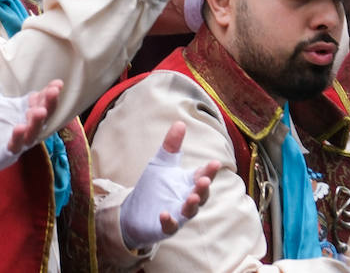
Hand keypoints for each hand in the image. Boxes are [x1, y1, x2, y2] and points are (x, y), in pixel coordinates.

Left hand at [0, 37, 62, 190]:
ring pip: (31, 134)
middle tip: (54, 92)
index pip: (37, 101)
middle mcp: (18, 126)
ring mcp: (11, 142)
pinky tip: (18, 128)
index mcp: (15, 111)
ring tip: (39, 111)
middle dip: (49, 105)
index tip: (57, 83)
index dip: (49, 94)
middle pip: (40, 117)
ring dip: (36, 123)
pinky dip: (17, 139)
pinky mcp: (0, 155)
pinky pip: (13, 148)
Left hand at [119, 121, 220, 250]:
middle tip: (204, 180)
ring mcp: (178, 214)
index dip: (209, 171)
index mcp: (188, 183)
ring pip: (190, 212)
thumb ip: (171, 146)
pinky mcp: (165, 227)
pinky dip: (169, 221)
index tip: (214, 163)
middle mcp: (187, 199)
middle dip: (203, 188)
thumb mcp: (162, 163)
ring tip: (192, 198)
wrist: (135, 211)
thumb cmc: (154, 186)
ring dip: (192, 205)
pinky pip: (170, 226)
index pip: (202, 175)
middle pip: (201, 195)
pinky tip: (164, 214)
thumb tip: (180, 122)